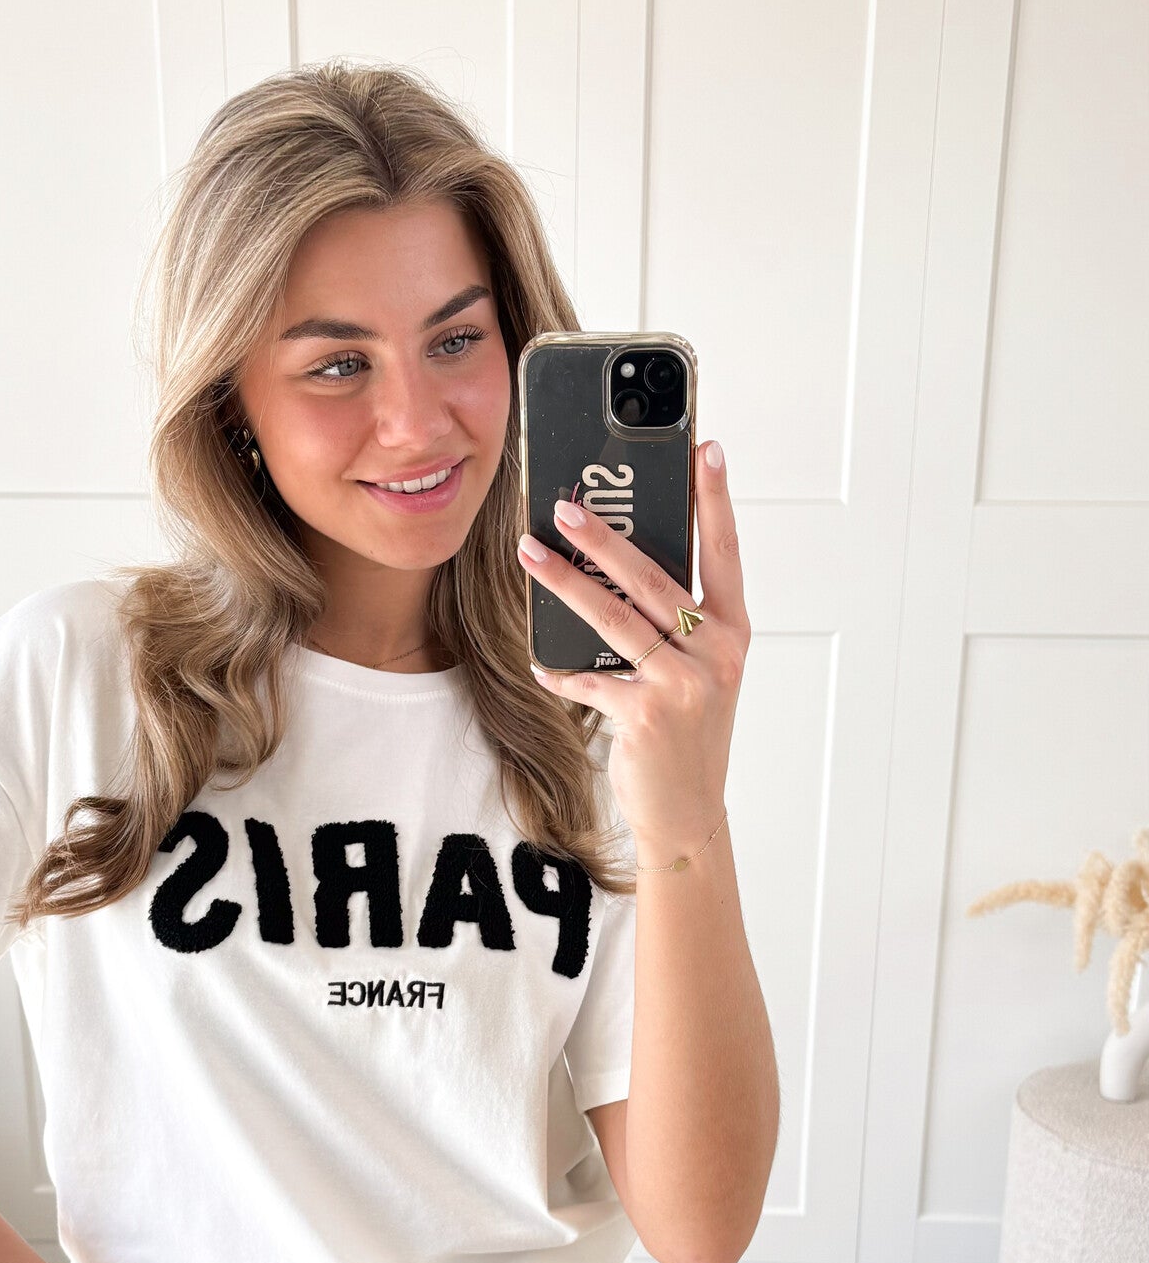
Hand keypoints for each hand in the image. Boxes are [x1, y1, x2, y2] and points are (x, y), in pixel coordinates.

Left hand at [518, 439, 749, 863]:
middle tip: (568, 505)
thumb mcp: (698, 675)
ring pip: (612, 618)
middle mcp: (715, 651)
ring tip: (531, 552)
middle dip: (605, 537)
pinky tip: (542, 664)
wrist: (687, 811)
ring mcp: (683, 683)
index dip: (715, 500)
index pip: (725, 552)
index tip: (704, 450)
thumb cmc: (687, 737)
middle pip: (652, 577)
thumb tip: (615, 575)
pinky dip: (561, 671)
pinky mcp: (646, 713)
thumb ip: (672, 627)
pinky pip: (589, 678)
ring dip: (565, 582)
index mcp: (731, 632)